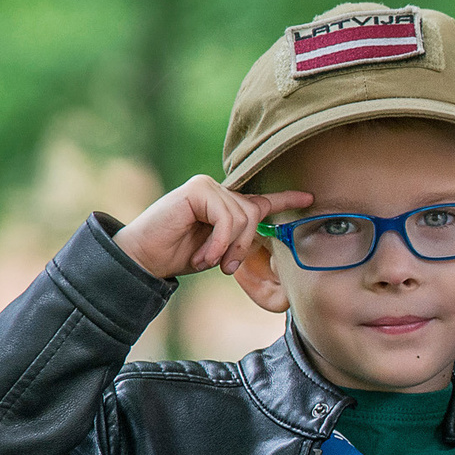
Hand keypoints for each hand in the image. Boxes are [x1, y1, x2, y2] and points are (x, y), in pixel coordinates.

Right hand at [113, 174, 305, 279]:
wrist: (144, 257)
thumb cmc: (179, 255)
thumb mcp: (219, 250)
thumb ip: (239, 239)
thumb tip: (266, 235)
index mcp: (225, 204)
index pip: (260, 199)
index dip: (286, 199)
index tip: (309, 197)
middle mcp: (218, 190)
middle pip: (254, 214)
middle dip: (243, 246)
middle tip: (226, 267)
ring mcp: (207, 186)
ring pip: (242, 218)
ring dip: (228, 248)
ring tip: (209, 261)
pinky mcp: (197, 190)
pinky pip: (226, 219)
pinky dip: (219, 243)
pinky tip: (205, 256)